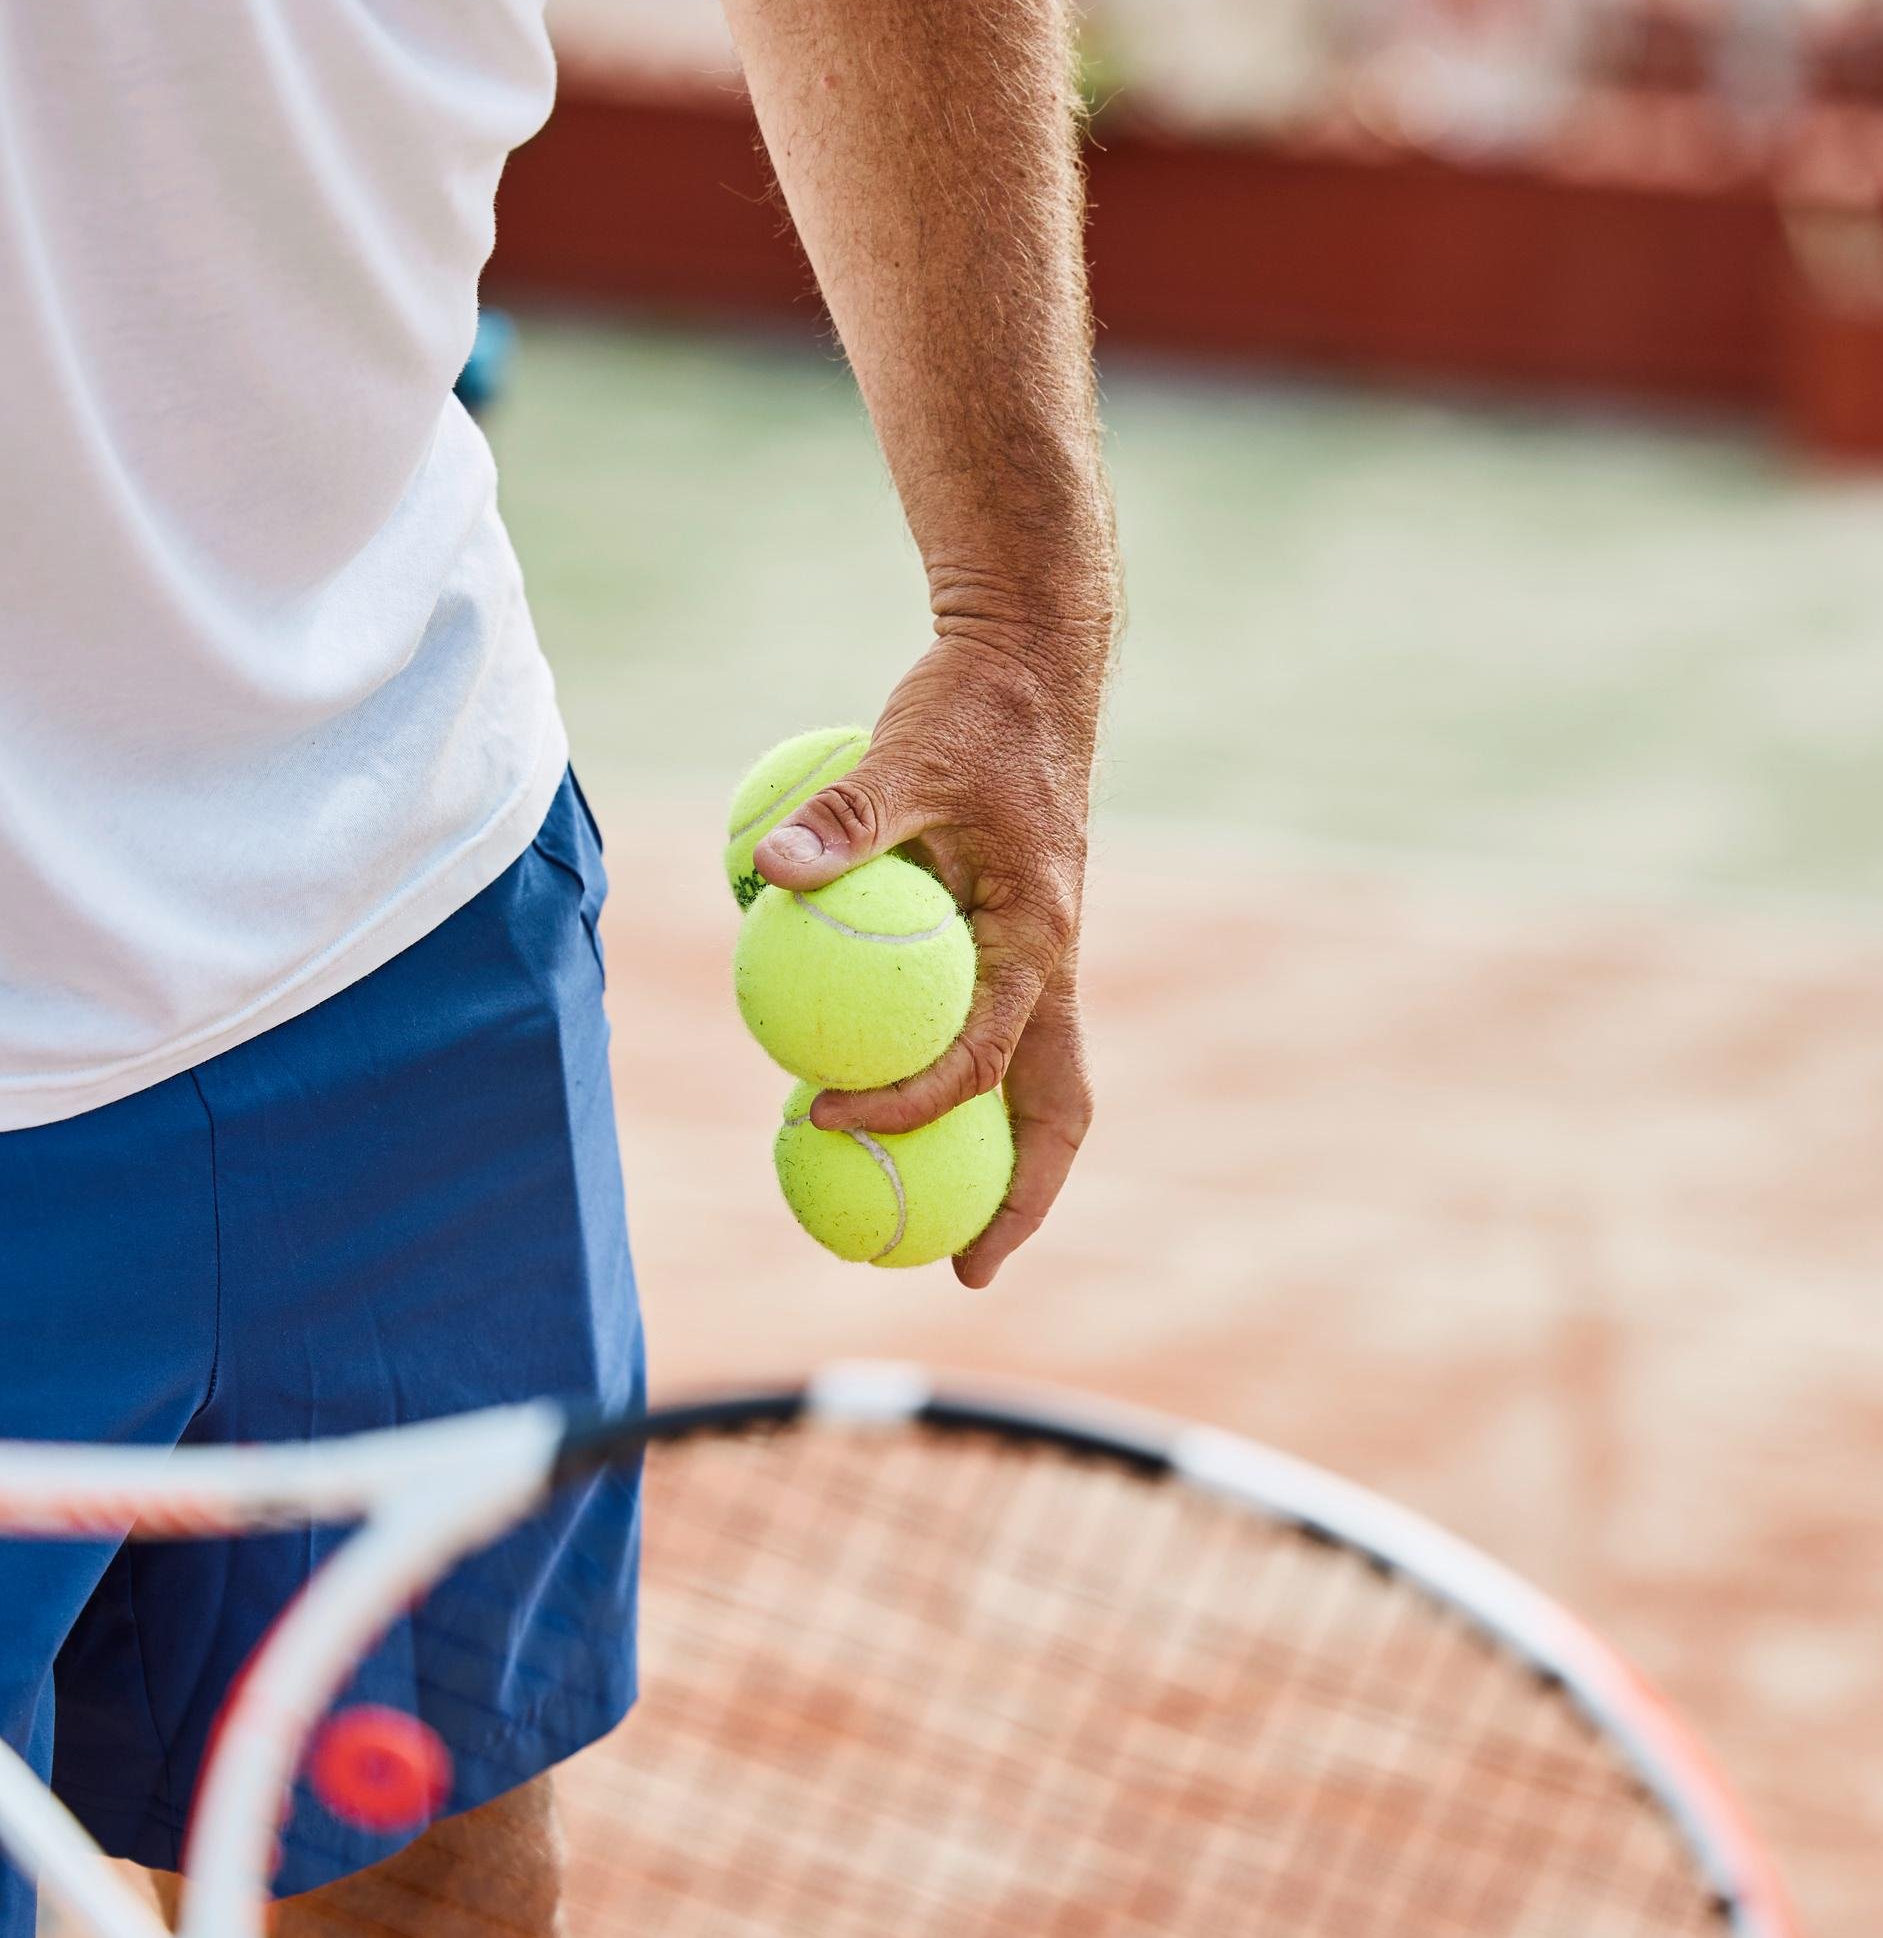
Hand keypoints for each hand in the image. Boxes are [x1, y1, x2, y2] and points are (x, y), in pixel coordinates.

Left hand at [750, 630, 1099, 1285]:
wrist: (1029, 668)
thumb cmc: (969, 711)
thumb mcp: (900, 756)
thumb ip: (841, 819)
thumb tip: (769, 867)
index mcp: (1038, 937)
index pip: (978, 1056)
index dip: (906, 1104)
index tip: (820, 1114)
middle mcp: (1051, 962)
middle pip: (1057, 1108)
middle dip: (1023, 1197)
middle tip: (965, 1270)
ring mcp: (1038, 958)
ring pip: (1033, 1084)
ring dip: (994, 1156)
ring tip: (932, 1223)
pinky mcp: (1010, 943)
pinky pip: (987, 1037)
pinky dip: (952, 1086)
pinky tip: (880, 1103)